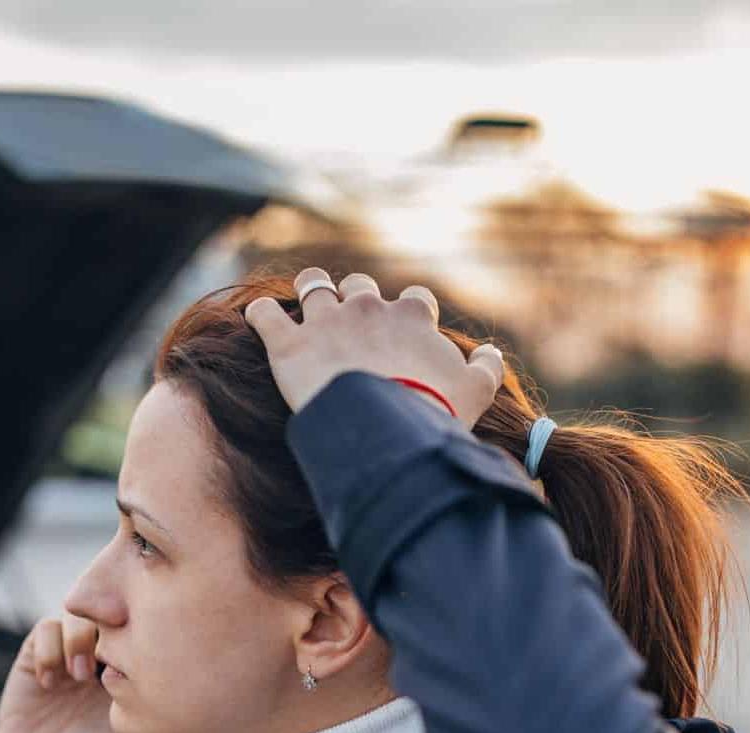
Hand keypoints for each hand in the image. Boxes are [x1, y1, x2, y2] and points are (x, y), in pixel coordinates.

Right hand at [0, 613, 175, 732]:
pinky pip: (46, 630)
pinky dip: (51, 652)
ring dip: (81, 640)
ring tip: (83, 676)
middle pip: (112, 606)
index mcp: (129, 660)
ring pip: (79, 612)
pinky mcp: (37, 653)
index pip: (145, 623)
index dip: (149, 627)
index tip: (152, 651)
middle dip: (116, 622)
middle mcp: (100, 647)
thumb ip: (178, 723)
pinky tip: (53, 684)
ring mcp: (68, 647)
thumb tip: (219, 715)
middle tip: (117, 649)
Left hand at [242, 269, 505, 430]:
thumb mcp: (476, 393)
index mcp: (412, 316)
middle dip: (356, 296)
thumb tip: (490, 353)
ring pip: (312, 285)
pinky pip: (264, 315)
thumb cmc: (434, 413)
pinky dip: (260, 316)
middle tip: (351, 322)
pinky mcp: (289, 343)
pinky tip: (259, 321)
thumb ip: (487, 368)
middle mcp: (368, 306)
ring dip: (309, 291)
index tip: (405, 332)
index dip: (410, 313)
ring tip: (305, 304)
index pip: (414, 300)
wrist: (385, 431)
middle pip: (360, 284)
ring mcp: (326, 321)